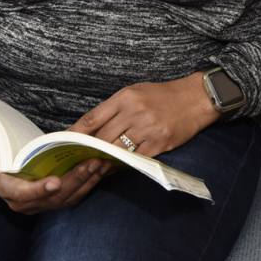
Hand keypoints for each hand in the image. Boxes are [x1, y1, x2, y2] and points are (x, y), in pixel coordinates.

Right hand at [0, 129, 109, 213]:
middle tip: (90, 162)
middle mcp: (26, 204)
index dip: (40, 189)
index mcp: (9, 191)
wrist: (6, 171)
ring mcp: (43, 205)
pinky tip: (101, 169)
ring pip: (68, 197)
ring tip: (100, 162)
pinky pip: (76, 195)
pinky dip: (89, 183)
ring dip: (86, 180)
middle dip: (74, 180)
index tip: (55, 181)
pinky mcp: (56, 202)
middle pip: (54, 197)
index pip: (25, 194)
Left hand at [69, 71, 219, 156]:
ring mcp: (147, 128)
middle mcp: (135, 112)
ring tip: (92, 167)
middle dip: (87, 151)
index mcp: (125, 97)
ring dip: (102, 161)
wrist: (196, 98)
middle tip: (75, 160)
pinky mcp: (159, 143)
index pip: (93, 118)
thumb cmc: (164, 95)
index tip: (64, 142)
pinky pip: (134, 159)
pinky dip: (121, 166)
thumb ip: (114, 108)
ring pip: (116, 151)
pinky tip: (114, 168)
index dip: (75, 133)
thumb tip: (91, 128)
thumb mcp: (136, 92)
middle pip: (102, 137)